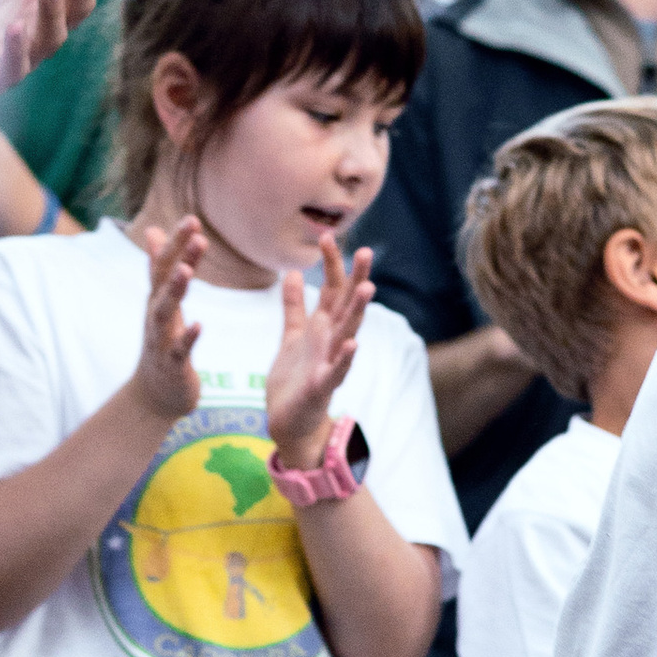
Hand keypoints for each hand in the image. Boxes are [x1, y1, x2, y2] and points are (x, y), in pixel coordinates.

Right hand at [129, 217, 206, 426]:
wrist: (155, 393)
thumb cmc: (163, 342)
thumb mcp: (161, 302)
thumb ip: (161, 267)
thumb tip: (153, 230)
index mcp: (159, 299)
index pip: (166, 264)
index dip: (177, 242)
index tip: (193, 219)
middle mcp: (156, 314)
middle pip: (164, 280)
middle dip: (178, 255)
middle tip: (195, 231)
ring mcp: (161, 339)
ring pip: (165, 311)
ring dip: (175, 289)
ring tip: (187, 269)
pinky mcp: (171, 364)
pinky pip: (178, 349)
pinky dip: (187, 337)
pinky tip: (199, 325)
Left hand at [265, 240, 375, 468]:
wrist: (288, 421)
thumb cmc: (293, 380)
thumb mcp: (291, 336)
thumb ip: (294, 306)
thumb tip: (293, 272)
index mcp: (322, 328)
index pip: (332, 289)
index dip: (331, 264)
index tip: (327, 235)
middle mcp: (331, 342)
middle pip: (346, 306)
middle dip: (356, 279)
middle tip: (367, 251)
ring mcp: (330, 364)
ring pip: (347, 333)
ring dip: (357, 313)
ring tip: (367, 290)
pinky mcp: (322, 387)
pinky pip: (336, 371)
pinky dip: (345, 358)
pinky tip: (353, 343)